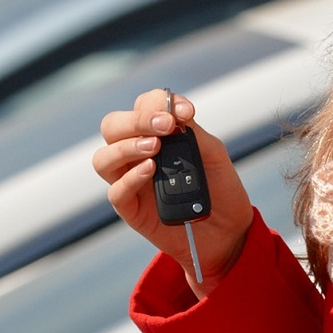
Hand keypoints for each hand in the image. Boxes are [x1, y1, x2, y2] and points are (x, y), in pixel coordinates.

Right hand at [93, 89, 254, 297]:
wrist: (228, 230)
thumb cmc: (219, 188)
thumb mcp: (213, 154)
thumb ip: (193, 133)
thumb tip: (174, 114)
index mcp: (155, 134)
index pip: (142, 106)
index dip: (158, 102)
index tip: (185, 112)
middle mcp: (136, 153)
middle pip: (112, 126)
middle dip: (136, 120)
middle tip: (165, 126)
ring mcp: (130, 181)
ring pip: (103, 158)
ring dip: (126, 146)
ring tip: (154, 147)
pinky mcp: (131, 209)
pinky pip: (116, 191)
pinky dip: (131, 178)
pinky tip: (151, 170)